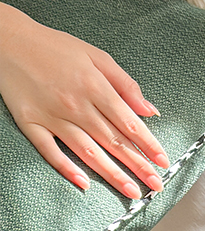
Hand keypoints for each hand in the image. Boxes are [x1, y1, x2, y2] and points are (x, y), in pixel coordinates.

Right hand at [0, 4, 168, 198]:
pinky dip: (67, 168)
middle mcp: (76, 104)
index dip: (148, 145)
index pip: (129, 123)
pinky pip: (50, 151)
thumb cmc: (56, 47)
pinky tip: (85, 184)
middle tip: (156, 185)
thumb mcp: (95, 55)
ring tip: (132, 191)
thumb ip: (125, 84)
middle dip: (138, 166)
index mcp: (94, 86)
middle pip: (113, 141)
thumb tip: (150, 111)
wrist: (8, 38)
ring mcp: (52, 116)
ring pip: (87, 151)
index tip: (163, 162)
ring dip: (112, 174)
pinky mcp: (30, 122)